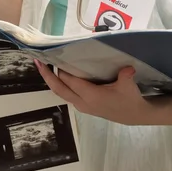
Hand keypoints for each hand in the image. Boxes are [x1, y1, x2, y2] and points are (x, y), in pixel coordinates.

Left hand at [35, 61, 153, 125]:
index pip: (70, 82)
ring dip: (52, 80)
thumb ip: (126, 76)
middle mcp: (82, 102)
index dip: (61, 70)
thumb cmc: (129, 99)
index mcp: (91, 97)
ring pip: (61, 93)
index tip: (54, 56)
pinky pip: (66, 93)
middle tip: (38, 61)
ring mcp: (81, 105)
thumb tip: (127, 68)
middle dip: (47, 76)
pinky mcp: (83, 105)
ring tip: (44, 65)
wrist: (134, 115)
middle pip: (59, 89)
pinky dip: (60, 83)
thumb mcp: (128, 86)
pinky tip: (59, 73)